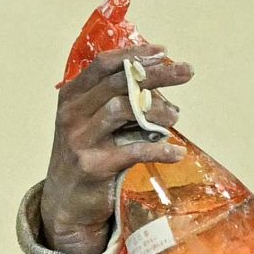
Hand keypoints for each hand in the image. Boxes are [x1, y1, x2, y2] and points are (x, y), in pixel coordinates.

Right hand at [40, 44, 191, 253]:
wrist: (66, 203)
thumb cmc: (90, 155)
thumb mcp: (96, 123)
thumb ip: (120, 102)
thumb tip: (165, 89)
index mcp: (73, 95)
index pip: (104, 64)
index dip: (134, 54)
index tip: (164, 51)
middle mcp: (72, 113)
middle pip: (118, 83)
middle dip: (156, 74)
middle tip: (187, 71)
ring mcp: (80, 139)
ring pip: (121, 109)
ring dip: (156, 111)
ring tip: (177, 118)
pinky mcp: (92, 166)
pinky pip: (132, 151)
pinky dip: (159, 149)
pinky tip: (177, 153)